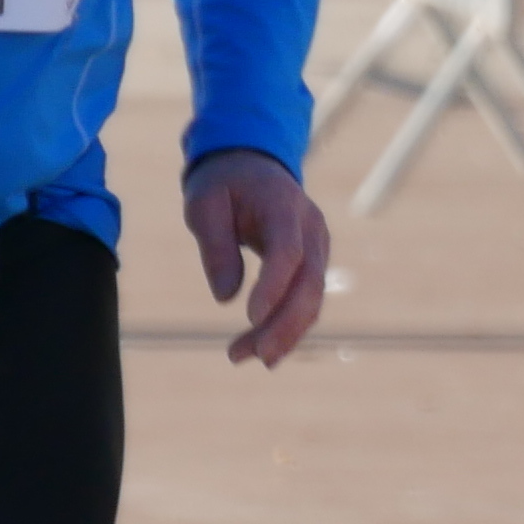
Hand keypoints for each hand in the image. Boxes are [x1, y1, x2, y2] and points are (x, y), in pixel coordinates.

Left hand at [184, 149, 328, 365]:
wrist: (252, 166)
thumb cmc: (223, 185)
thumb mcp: (204, 204)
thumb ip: (215, 246)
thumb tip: (225, 298)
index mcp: (284, 206)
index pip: (288, 251)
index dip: (273, 286)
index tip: (249, 317)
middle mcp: (312, 229)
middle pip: (309, 283)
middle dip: (284, 324)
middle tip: (254, 355)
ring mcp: (318, 247)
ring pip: (313, 299)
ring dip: (284, 334)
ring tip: (244, 356)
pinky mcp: (314, 264)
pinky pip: (308, 301)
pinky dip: (288, 328)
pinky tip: (262, 350)